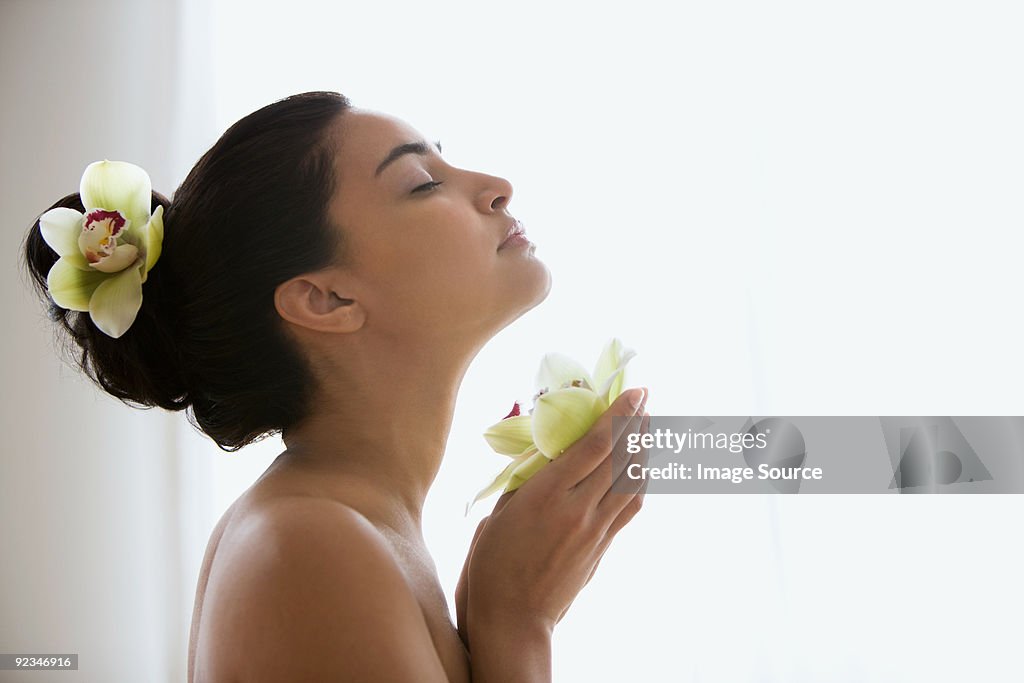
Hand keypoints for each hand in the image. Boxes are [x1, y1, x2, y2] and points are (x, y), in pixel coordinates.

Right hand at [464, 388, 650, 636]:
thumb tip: (550, 454)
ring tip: (649, 425)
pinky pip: (630, 507)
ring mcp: (595, 530)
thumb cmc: (492, 565)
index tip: (634, 391)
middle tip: (647, 398)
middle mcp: (579, 509)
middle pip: (620, 458)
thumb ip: (527, 481)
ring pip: (633, 482)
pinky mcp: (603, 547)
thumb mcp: (499, 513)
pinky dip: (640, 481)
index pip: (595, 445)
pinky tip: (642, 467)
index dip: (619, 415)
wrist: (514, 620)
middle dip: (637, 424)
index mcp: (547, 495)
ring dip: (645, 450)